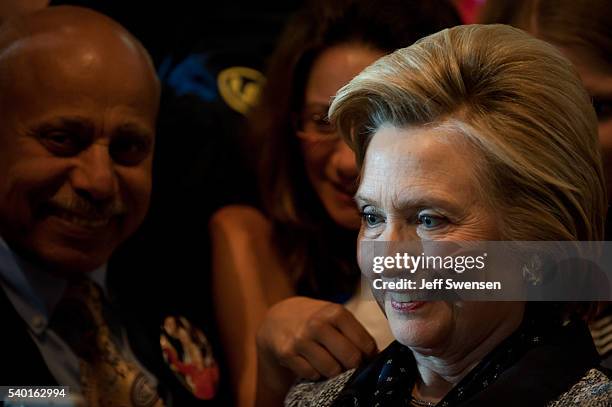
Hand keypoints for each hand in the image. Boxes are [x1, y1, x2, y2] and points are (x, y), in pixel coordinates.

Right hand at [256, 296, 377, 379]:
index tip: (364, 357)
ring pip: (331, 370)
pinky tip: (313, 362)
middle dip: (352, 366)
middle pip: (351, 359)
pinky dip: (315, 373)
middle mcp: (318, 324)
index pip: (365, 344)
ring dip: (334, 371)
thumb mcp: (335, 315)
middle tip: (348, 364)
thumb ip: (356, 332)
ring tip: (330, 362)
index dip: (368, 355)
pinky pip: (312, 374)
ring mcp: (301, 339)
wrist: (278, 317)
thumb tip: (378, 357)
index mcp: (336, 312)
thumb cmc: (315, 319)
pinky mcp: (287, 353)